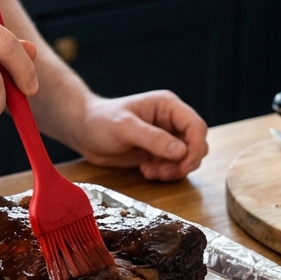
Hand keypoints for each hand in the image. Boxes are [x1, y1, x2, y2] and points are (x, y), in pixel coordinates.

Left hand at [69, 90, 207, 180]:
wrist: (83, 131)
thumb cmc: (100, 122)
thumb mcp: (124, 128)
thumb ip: (153, 138)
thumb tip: (182, 151)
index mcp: (168, 106)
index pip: (197, 126)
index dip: (195, 147)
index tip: (182, 164)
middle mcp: (171, 120)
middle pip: (197, 145)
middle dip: (184, 163)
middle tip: (161, 171)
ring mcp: (167, 137)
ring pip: (188, 158)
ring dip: (174, 170)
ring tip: (149, 170)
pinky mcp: (159, 151)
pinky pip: (175, 166)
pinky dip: (166, 173)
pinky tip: (146, 171)